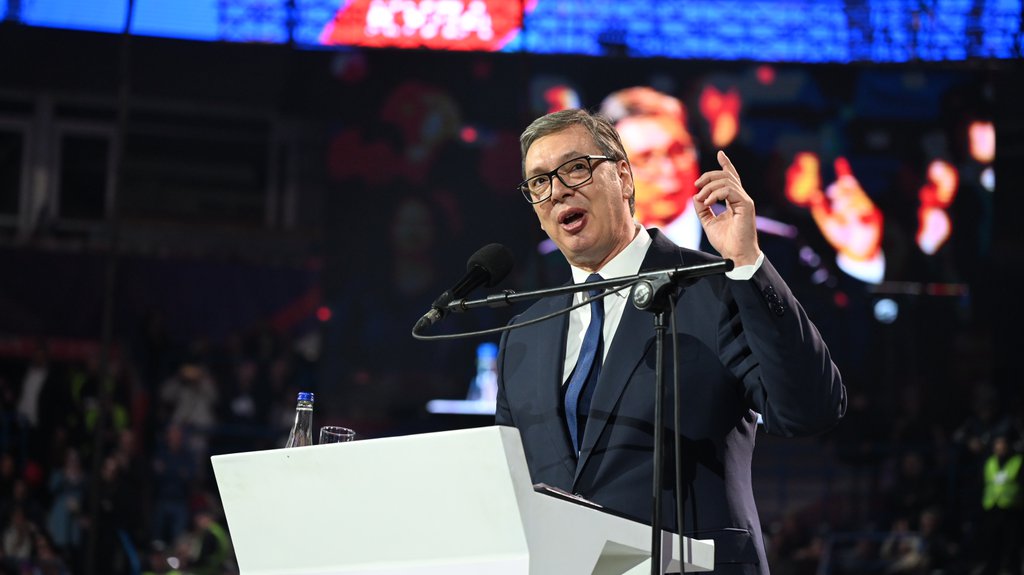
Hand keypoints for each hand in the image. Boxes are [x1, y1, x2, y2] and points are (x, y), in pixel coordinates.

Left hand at [693, 150, 760, 265]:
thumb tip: (695, 196)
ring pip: (726, 181)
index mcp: (735, 201)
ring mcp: (745, 200)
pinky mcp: (746, 204)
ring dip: (709, 187)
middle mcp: (741, 198)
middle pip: (726, 176)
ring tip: (702, 199)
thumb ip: (702, 209)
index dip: (726, 164)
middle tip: (697, 185)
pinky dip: (715, 194)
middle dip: (709, 176)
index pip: (731, 178)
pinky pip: (729, 190)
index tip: (720, 153)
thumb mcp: (709, 223)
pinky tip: (708, 202)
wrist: (736, 255)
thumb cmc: (726, 242)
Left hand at [786, 155, 882, 261]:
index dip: (844, 172)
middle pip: (853, 189)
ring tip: (841, 214)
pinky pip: (864, 213)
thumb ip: (820, 210)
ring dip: (846, 205)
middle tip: (832, 195)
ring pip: (858, 199)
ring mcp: (869, 211)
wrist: (854, 254)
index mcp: (851, 202)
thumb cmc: (842, 237)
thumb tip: (814, 195)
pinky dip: (857, 215)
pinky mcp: (874, 220)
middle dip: (842, 190)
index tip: (839, 161)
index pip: (848, 184)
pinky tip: (853, 218)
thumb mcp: (827, 223)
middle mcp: (861, 203)